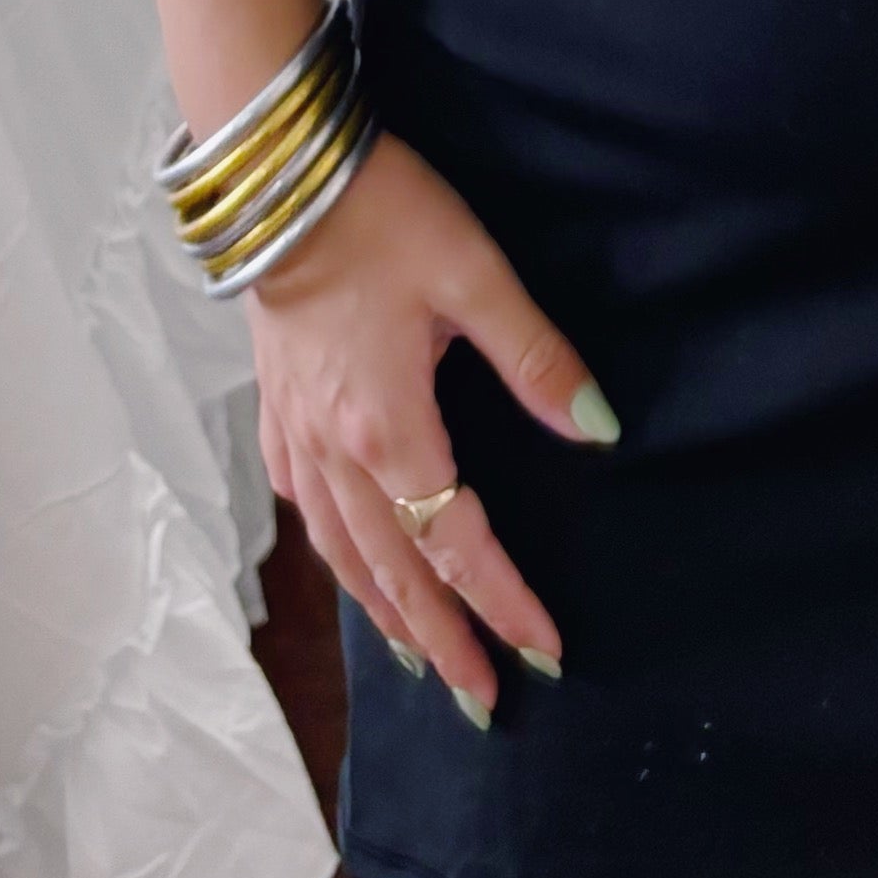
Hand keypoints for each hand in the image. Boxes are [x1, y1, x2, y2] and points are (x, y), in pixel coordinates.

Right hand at [246, 131, 612, 722]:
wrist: (281, 176)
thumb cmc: (383, 215)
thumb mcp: (476, 274)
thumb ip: (537, 358)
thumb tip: (600, 428)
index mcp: (389, 428)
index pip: (456, 543)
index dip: (502, 601)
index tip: (544, 651)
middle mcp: (336, 453)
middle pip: (396, 574)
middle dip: (443, 642)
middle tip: (484, 701)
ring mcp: (297, 437)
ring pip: (344, 555)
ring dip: (387, 615)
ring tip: (422, 661)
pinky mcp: (276, 413)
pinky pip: (306, 512)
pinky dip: (336, 557)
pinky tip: (351, 566)